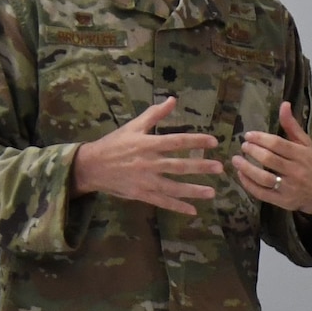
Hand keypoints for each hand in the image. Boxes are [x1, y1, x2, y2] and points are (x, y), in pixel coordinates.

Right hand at [70, 96, 221, 215]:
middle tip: (220, 168)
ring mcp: (145, 180)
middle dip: (200, 167)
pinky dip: (177, 206)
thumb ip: (154, 114)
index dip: (196, 141)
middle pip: (179, 165)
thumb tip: (173, 100)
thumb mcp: (133, 126)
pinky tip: (193, 210)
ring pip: (173, 187)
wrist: (91, 166)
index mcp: (147, 144)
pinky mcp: (141, 194)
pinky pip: (162, 202)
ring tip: (212, 192)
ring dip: (193, 190)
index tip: (213, 142)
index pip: (176, 141)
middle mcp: (148, 163)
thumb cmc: (114, 144)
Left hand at [233, 101, 311, 214]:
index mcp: (302, 155)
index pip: (278, 144)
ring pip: (263, 178)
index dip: (260, 138)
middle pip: (269, 159)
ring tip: (236, 160)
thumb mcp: (306, 144)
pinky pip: (262, 193)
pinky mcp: (282, 200)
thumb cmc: (311, 165)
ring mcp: (289, 187)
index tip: (248, 135)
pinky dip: (249, 184)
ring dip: (247, 168)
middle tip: (243, 146)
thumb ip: (292, 126)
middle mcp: (296, 171)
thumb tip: (284, 105)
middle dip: (252, 151)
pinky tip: (241, 175)